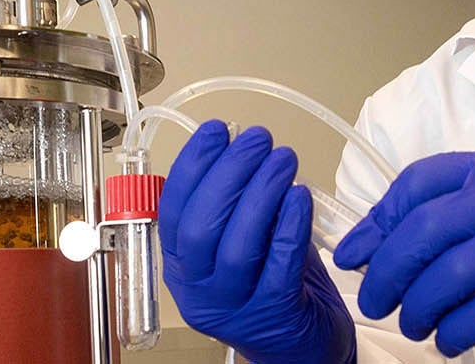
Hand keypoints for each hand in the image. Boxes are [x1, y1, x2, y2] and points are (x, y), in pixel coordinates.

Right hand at [159, 121, 354, 363]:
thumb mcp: (240, 243)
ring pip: (237, 245)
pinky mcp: (275, 312)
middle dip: (229, 173)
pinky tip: (300, 196)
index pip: (173, 211)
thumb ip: (234, 203)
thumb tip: (237, 146)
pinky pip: (279, 263)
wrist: (300, 346)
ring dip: (261, 192)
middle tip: (257, 140)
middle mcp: (200, 290)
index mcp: (182, 267)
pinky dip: (290, 224)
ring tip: (283, 160)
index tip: (216, 132)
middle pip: (202, 226)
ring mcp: (235, 305)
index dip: (193, 166)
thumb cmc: (271, 287)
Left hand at [332, 147, 474, 361]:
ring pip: (444, 277)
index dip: (378, 220)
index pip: (420, 182)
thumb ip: (461, 215)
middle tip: (375, 300)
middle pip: (423, 231)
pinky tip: (450, 340)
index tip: (356, 252)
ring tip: (415, 324)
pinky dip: (451, 333)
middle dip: (385, 272)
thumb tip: (376, 244)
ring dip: (416, 309)